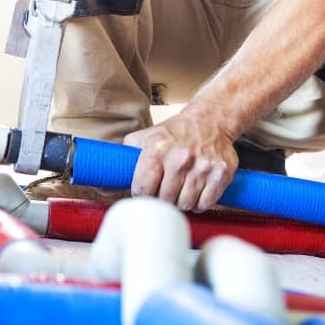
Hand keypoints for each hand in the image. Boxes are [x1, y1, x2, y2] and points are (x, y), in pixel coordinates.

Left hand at [123, 110, 238, 212]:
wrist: (211, 120)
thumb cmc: (176, 132)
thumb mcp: (147, 136)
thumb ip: (126, 156)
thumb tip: (103, 180)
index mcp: (157, 149)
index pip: (142, 189)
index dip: (142, 194)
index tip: (146, 192)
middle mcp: (180, 158)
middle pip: (165, 199)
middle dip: (163, 199)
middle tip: (165, 190)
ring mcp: (202, 166)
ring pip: (185, 204)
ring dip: (181, 202)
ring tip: (181, 189)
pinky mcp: (221, 174)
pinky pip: (206, 203)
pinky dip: (200, 203)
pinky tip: (196, 191)